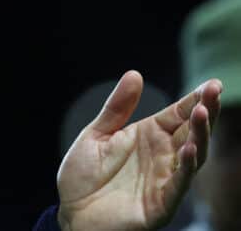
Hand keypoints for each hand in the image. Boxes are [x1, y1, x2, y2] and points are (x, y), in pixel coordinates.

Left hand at [56, 70, 222, 230]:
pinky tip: (189, 149)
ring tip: (202, 113)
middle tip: (215, 91)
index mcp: (148, 136)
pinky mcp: (161, 203)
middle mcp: (162, 156)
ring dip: (200, 135)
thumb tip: (135, 74)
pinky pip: (178, 184)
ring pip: (192, 155)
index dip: (195, 99)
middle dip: (205, 111)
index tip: (212, 83)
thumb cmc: (83, 176)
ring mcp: (164, 179)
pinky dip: (186, 167)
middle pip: (191, 131)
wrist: (71, 213)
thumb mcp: (96, 134)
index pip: (178, 114)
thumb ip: (116, 108)